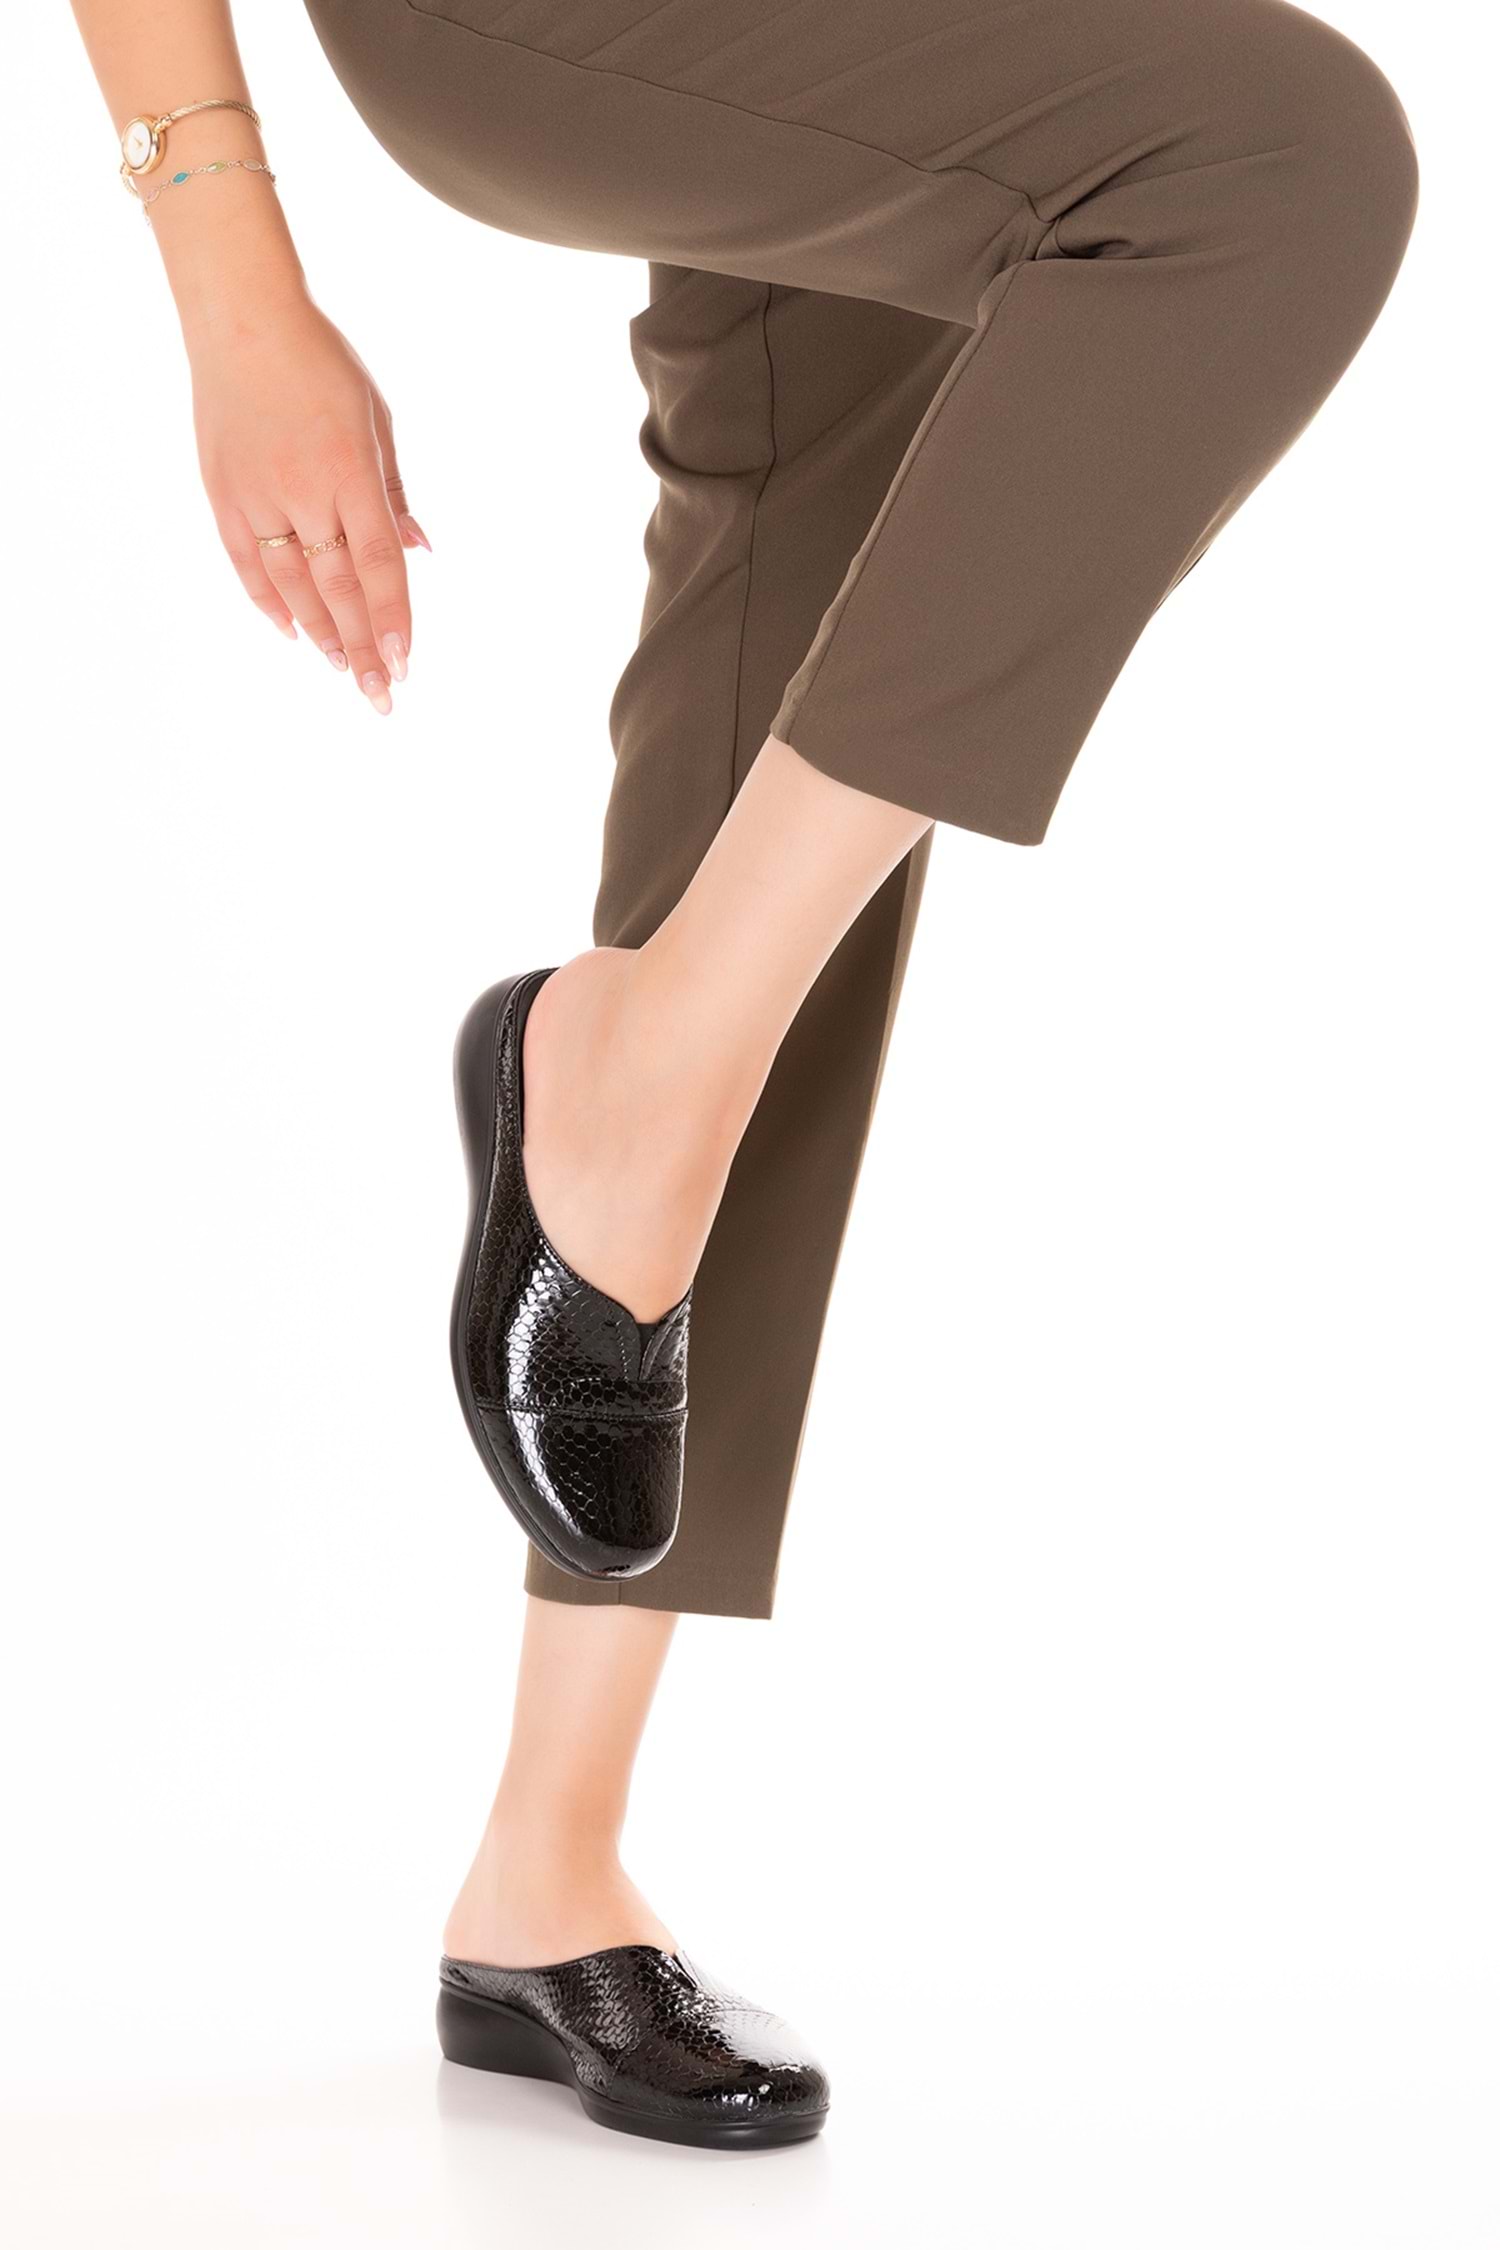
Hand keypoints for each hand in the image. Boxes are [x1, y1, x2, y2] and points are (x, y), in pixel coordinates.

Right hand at [189, 291, 428, 712]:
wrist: (241, 317)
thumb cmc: (320, 362)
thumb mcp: (377, 419)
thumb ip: (394, 493)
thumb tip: (418, 552)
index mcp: (350, 472)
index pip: (377, 565)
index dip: (391, 619)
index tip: (402, 662)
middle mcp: (303, 490)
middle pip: (338, 588)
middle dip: (362, 647)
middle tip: (380, 695)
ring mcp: (257, 494)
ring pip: (292, 585)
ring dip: (321, 632)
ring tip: (343, 669)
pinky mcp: (222, 493)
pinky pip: (247, 563)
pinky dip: (269, 601)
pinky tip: (291, 632)